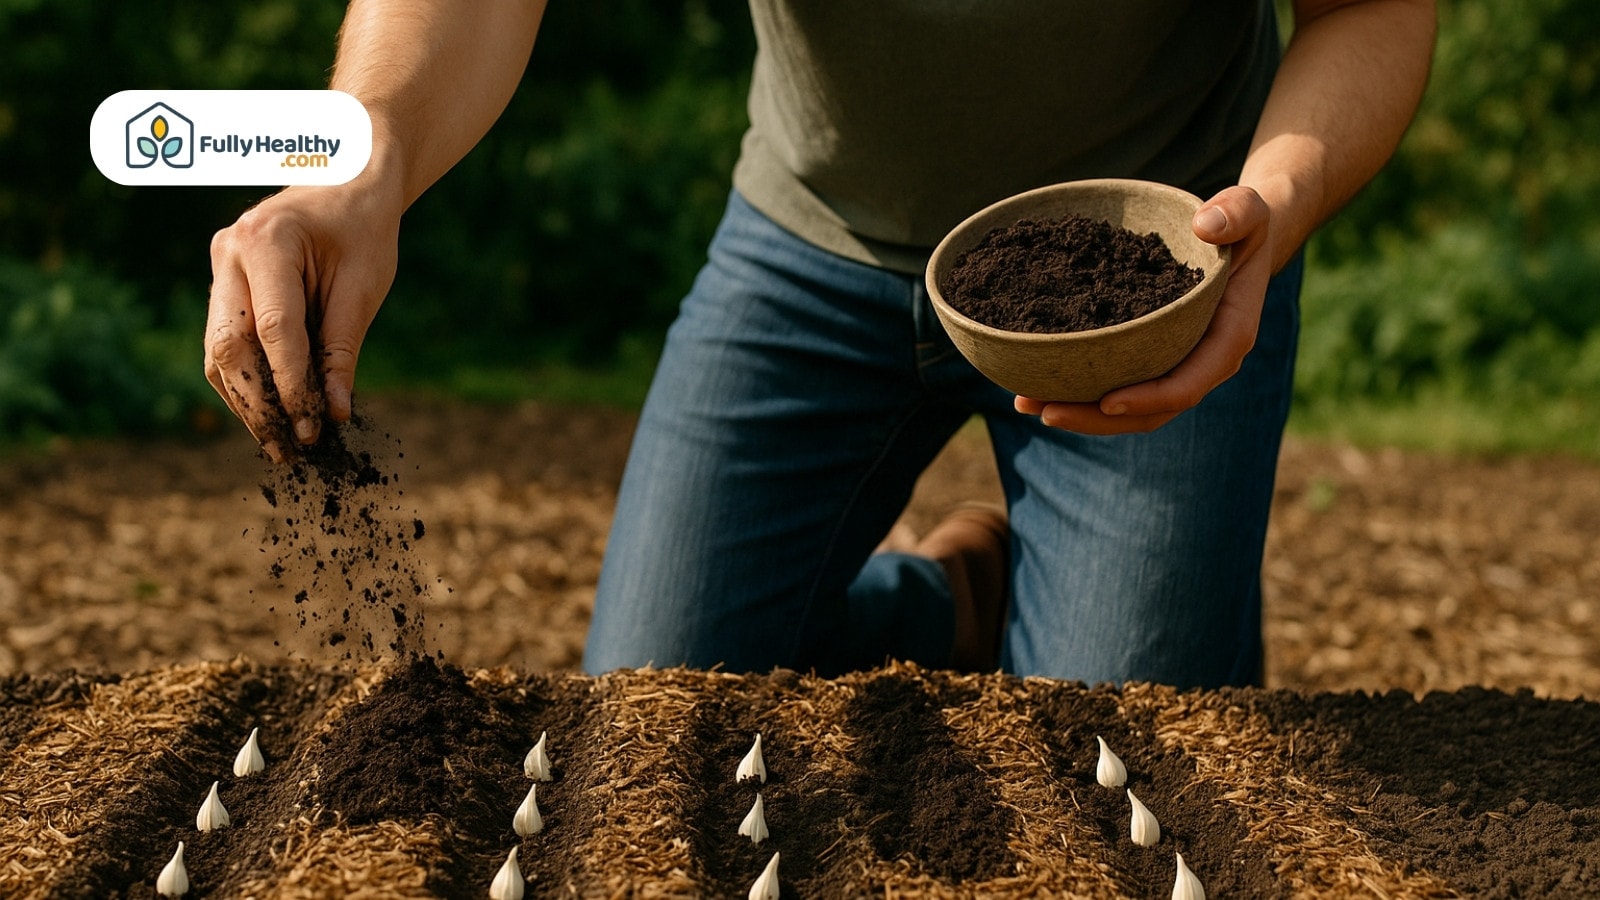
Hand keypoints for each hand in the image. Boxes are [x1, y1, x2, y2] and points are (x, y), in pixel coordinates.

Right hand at [204, 179, 400, 461]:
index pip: (273, 329)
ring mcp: (219, 267)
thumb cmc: (364, 228)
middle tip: (288, 451)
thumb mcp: (364, 285)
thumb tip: (331, 411)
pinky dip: (246, 381)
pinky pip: (225, 342)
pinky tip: (271, 415)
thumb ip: (342, 348)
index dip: (290, 385)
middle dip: (259, 404)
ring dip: (247, 401)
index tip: (310, 430)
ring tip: (278, 445)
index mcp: (266, 241)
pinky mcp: (223, 284)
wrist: (346, 180)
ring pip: (219, 351)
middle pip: (231, 345)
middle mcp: (229, 252)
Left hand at [1014, 185, 1274, 434]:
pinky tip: (1037, 381)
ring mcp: (1177, 365)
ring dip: (1080, 412)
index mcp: (1227, 338)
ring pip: (1130, 408)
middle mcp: (1202, 362)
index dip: (1149, 398)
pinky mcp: (1154, 358)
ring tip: (1027, 403)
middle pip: (1151, 411)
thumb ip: (1237, 212)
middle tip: (1046, 411)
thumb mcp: (1248, 210)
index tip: (1107, 401)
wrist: (1238, 238)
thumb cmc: (1242, 225)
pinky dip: (1080, 390)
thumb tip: (1207, 226)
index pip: (1188, 384)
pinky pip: (1120, 385)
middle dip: (1097, 418)